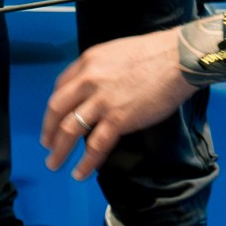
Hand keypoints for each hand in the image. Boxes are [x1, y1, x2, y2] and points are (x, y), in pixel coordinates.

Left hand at [42, 30, 193, 182]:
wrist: (178, 59)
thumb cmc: (155, 54)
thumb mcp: (116, 53)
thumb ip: (101, 70)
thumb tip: (97, 89)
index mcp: (88, 63)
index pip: (60, 87)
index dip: (55, 107)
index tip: (54, 118)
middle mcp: (88, 81)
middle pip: (57, 109)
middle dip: (49, 130)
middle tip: (47, 144)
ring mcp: (101, 101)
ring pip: (70, 130)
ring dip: (59, 150)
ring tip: (54, 163)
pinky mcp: (118, 119)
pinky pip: (95, 145)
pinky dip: (86, 162)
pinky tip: (80, 172)